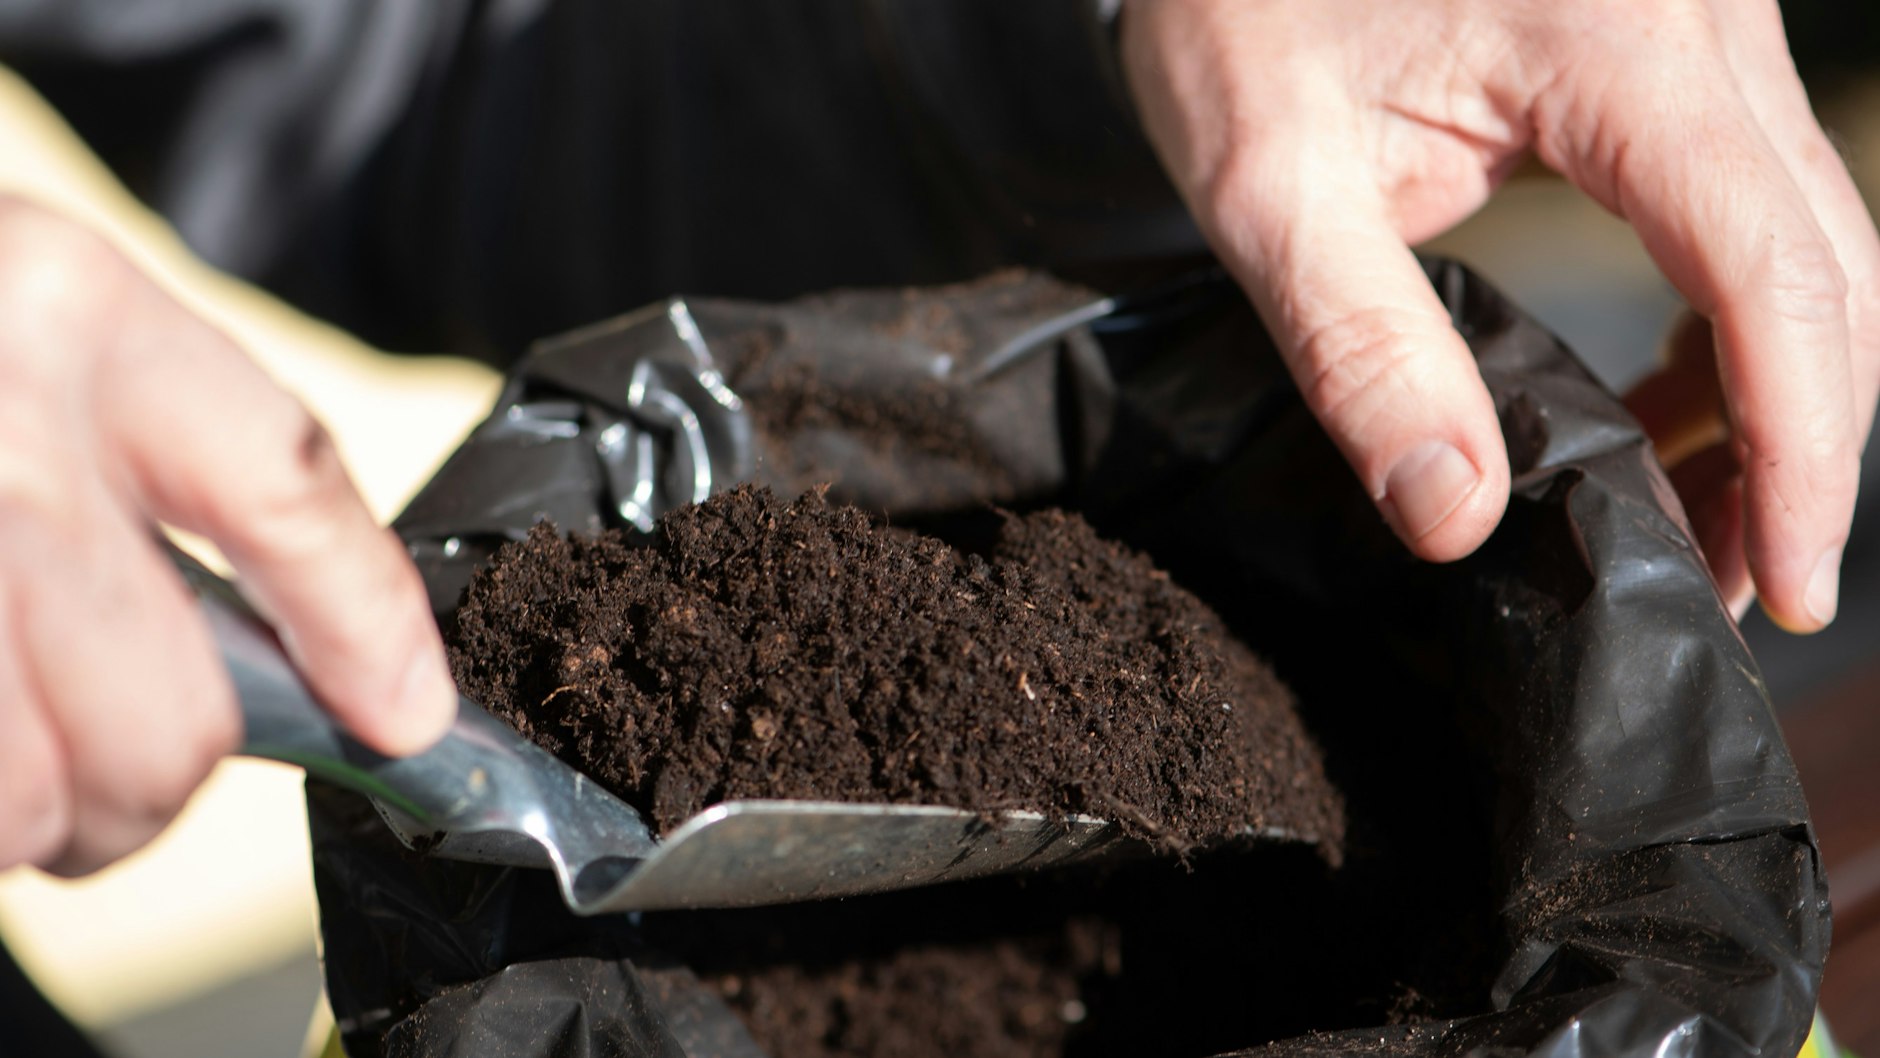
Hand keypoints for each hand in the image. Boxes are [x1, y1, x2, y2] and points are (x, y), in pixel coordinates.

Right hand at [0, 197, 455, 875]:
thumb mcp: (32, 328)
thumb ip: (142, 460)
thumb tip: (286, 660)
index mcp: (75, 313)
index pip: (287, 492)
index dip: (366, 629)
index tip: (404, 718)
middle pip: (174, 713)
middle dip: (152, 782)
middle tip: (107, 766)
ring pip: (46, 798)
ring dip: (36, 816)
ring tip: (5, 748)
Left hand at [1121, 0, 1879, 630]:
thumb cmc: (1239, 15)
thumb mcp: (1269, 187)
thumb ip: (1360, 349)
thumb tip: (1455, 515)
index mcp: (1615, 41)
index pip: (1769, 266)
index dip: (1797, 443)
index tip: (1785, 578)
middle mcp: (1701, 16)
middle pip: (1826, 260)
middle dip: (1798, 442)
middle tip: (1739, 582)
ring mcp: (1707, 25)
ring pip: (1810, 234)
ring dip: (1781, 388)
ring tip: (1697, 515)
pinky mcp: (1682, 51)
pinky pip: (1758, 199)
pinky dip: (1740, 318)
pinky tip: (1673, 401)